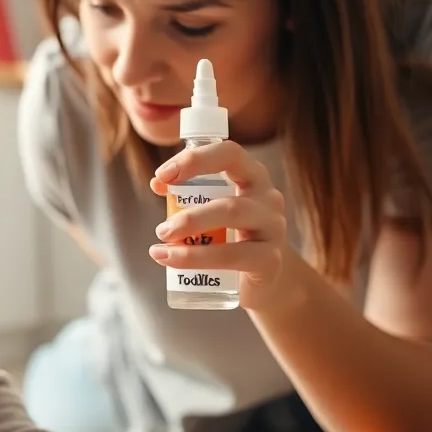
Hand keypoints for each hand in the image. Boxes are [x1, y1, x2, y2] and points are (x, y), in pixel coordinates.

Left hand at [148, 140, 288, 308]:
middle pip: (229, 196)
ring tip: (162, 245)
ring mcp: (273, 228)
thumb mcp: (210, 210)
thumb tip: (158, 183)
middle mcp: (268, 197)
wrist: (260, 277)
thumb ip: (187, 194)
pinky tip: (171, 260)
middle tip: (160, 230)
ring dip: (192, 231)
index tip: (161, 175)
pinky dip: (196, 259)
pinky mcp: (270, 259)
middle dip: (189, 212)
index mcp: (252, 176)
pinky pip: (232, 256)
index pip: (228, 154)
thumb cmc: (231, 236)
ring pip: (231, 219)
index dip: (194, 160)